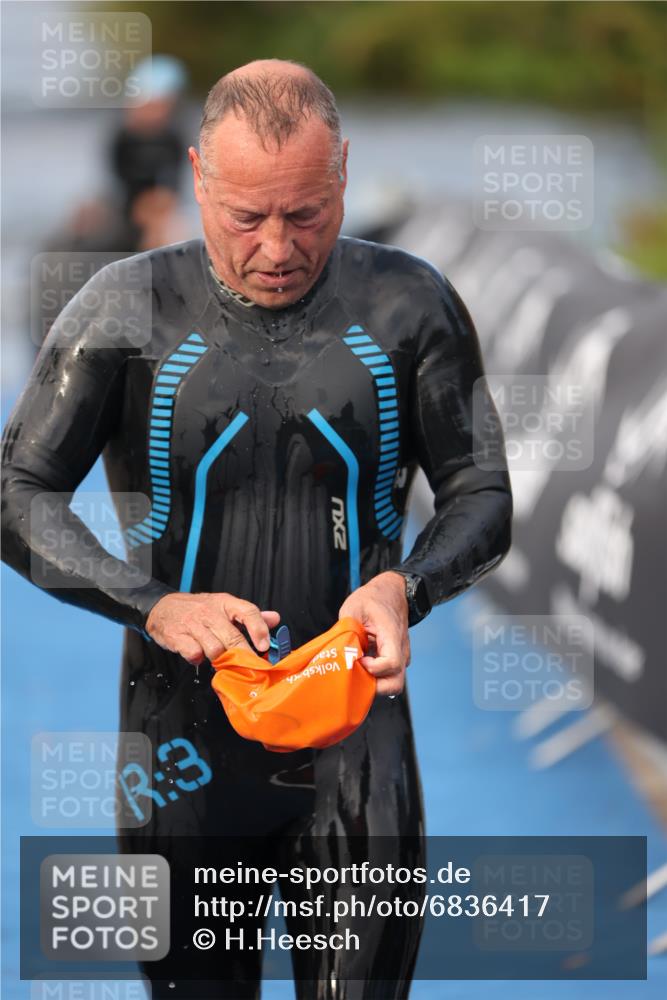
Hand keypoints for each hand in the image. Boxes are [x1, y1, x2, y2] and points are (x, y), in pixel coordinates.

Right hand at [145, 592, 279, 665]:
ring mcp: (193, 624)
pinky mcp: (178, 636)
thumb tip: (274, 618)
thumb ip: (250, 615)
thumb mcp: (225, 606)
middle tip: (250, 668)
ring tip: (219, 658)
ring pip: (215, 649)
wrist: (163, 607)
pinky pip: (194, 654)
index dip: (259, 629)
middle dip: (244, 655)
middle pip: (233, 637)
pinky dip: (198, 659)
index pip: (248, 612)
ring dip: (219, 659)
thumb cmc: (198, 609)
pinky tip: (198, 655)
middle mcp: (210, 612)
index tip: (264, 646)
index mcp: (226, 603)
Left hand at [338, 571, 409, 696]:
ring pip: (391, 683)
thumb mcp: (353, 608)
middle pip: (395, 684)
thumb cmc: (373, 599)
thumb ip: (347, 630)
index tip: (359, 659)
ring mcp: (400, 656)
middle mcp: (401, 650)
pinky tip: (360, 664)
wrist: (391, 593)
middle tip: (356, 675)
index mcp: (392, 635)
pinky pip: (387, 675)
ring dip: (373, 682)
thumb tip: (340, 652)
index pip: (391, 664)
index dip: (373, 668)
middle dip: (374, 687)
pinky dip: (374, 676)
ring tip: (357, 669)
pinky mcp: (395, 659)